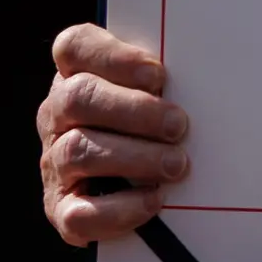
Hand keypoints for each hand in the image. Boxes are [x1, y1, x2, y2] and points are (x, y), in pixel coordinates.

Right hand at [38, 23, 187, 246]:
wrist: (135, 193)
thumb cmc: (153, 131)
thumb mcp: (156, 98)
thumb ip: (166, 84)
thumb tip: (206, 77)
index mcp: (76, 76)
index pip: (73, 47)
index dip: (114, 57)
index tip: (158, 74)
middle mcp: (57, 116)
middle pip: (78, 97)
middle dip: (135, 111)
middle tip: (179, 125)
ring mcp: (55, 163)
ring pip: (78, 151)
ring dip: (134, 157)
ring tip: (176, 164)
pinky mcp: (63, 210)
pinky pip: (79, 214)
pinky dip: (120, 209)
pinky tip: (154, 200)